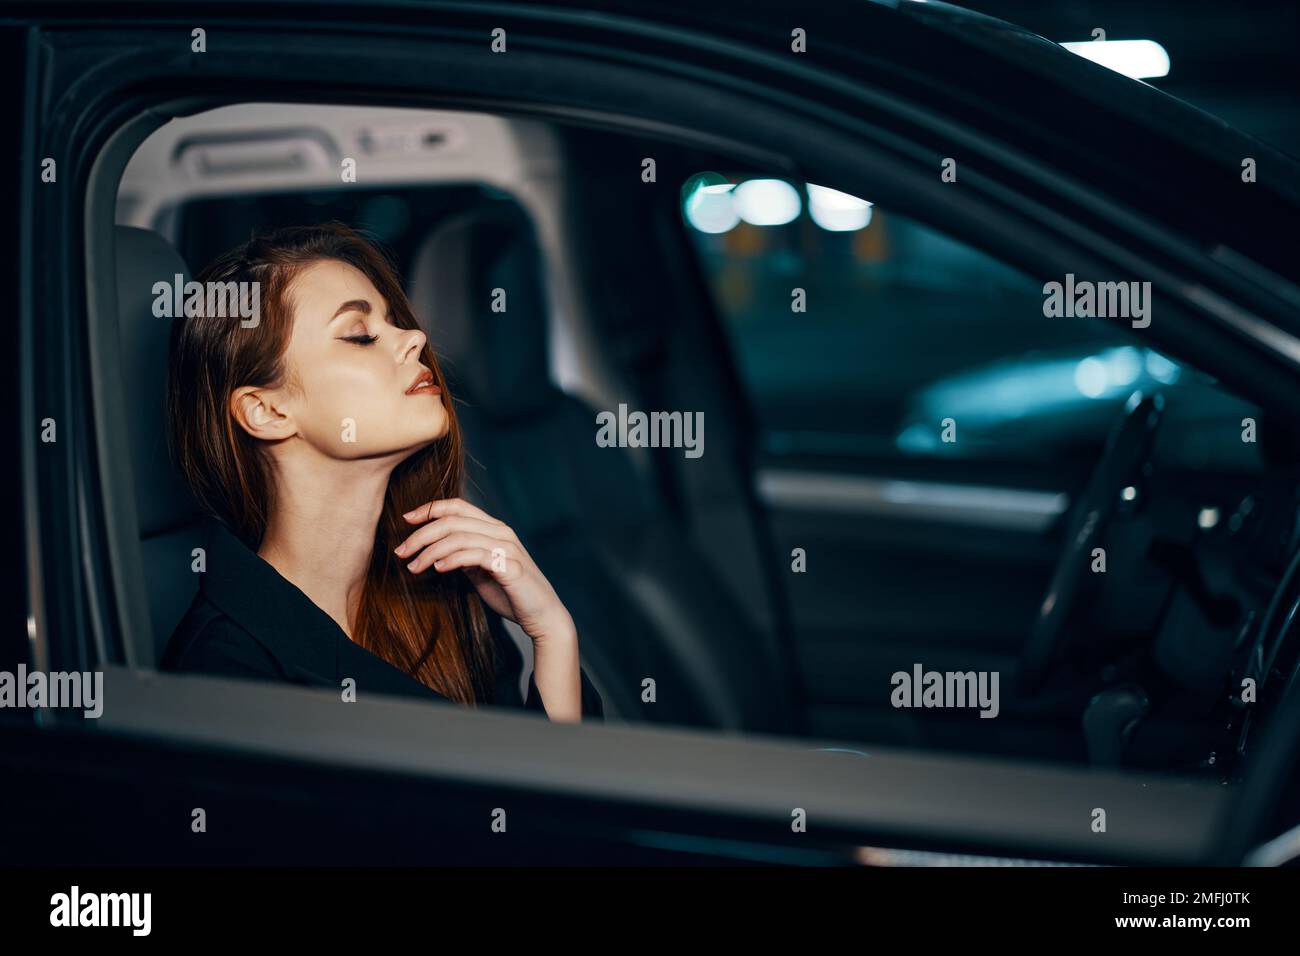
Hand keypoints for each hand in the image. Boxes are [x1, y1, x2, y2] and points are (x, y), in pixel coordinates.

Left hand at [395, 497, 573, 645]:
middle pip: (452, 521)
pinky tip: (437, 569)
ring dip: (430, 551)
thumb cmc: (512, 594)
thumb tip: (438, 551)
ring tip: (413, 567)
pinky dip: (451, 559)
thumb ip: (465, 557)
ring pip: (459, 537)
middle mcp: (501, 532)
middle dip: (421, 534)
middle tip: (401, 551)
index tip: (406, 519)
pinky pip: (473, 556)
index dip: (430, 508)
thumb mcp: (482, 572)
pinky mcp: (509, 567)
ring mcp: (507, 548)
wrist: (543, 615)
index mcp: (495, 528)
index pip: (458, 506)